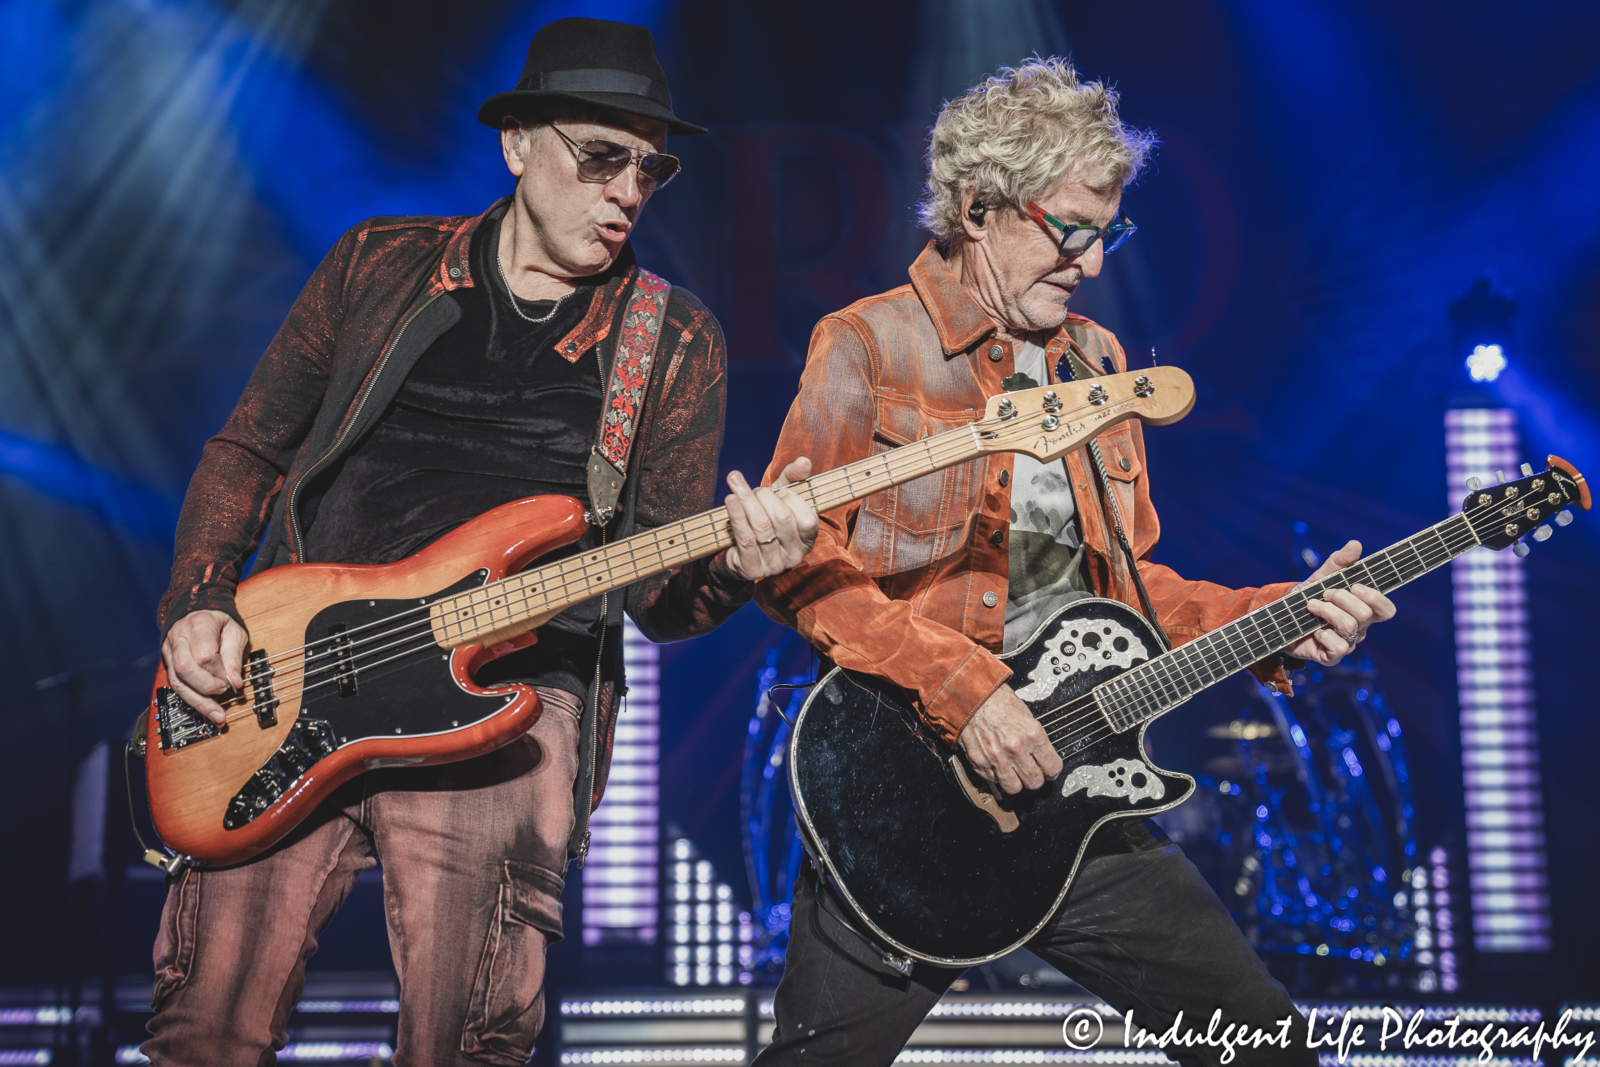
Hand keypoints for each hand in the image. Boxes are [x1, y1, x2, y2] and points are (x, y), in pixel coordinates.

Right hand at [161, 609, 249, 723]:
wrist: (197, 612)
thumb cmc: (219, 622)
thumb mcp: (235, 632)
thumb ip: (234, 657)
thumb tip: (235, 683)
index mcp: (199, 625)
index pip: (204, 656)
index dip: (218, 673)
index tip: (231, 681)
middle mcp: (179, 637)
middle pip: (184, 669)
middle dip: (205, 688)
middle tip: (224, 693)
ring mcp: (170, 650)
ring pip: (177, 681)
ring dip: (197, 701)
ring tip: (216, 715)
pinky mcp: (168, 663)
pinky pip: (176, 684)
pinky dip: (192, 699)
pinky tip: (205, 708)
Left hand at [716, 457, 819, 580]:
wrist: (736, 552)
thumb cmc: (763, 519)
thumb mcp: (779, 498)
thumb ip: (793, 478)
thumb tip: (804, 461)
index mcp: (807, 540)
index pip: (807, 518)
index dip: (791, 499)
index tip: (778, 490)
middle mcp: (794, 556)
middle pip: (782, 518)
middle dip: (764, 497)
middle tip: (754, 490)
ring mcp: (774, 565)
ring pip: (762, 526)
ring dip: (747, 500)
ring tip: (736, 483)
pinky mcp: (752, 569)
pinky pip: (745, 538)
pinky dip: (736, 515)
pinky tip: (730, 499)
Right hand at [958, 685, 1063, 794]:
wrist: (971, 697)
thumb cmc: (998, 702)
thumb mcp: (1026, 716)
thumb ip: (1036, 740)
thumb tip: (1043, 757)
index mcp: (1033, 734)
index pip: (1052, 768)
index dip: (1051, 771)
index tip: (1048, 770)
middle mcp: (1016, 748)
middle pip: (1035, 782)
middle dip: (1035, 778)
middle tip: (1031, 771)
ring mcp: (997, 758)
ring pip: (1014, 788)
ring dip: (1016, 782)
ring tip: (1013, 772)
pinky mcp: (981, 762)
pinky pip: (994, 781)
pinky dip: (996, 775)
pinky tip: (997, 763)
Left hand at [1284, 540, 1396, 665]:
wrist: (1281, 618)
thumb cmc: (1308, 597)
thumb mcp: (1321, 577)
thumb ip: (1339, 562)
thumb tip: (1356, 544)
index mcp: (1363, 609)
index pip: (1386, 610)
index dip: (1375, 597)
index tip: (1354, 585)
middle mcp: (1359, 628)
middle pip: (1366, 615)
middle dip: (1342, 599)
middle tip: (1325, 593)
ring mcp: (1347, 643)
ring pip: (1350, 628)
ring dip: (1328, 612)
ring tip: (1312, 606)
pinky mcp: (1332, 656)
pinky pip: (1338, 647)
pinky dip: (1324, 634)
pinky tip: (1313, 630)